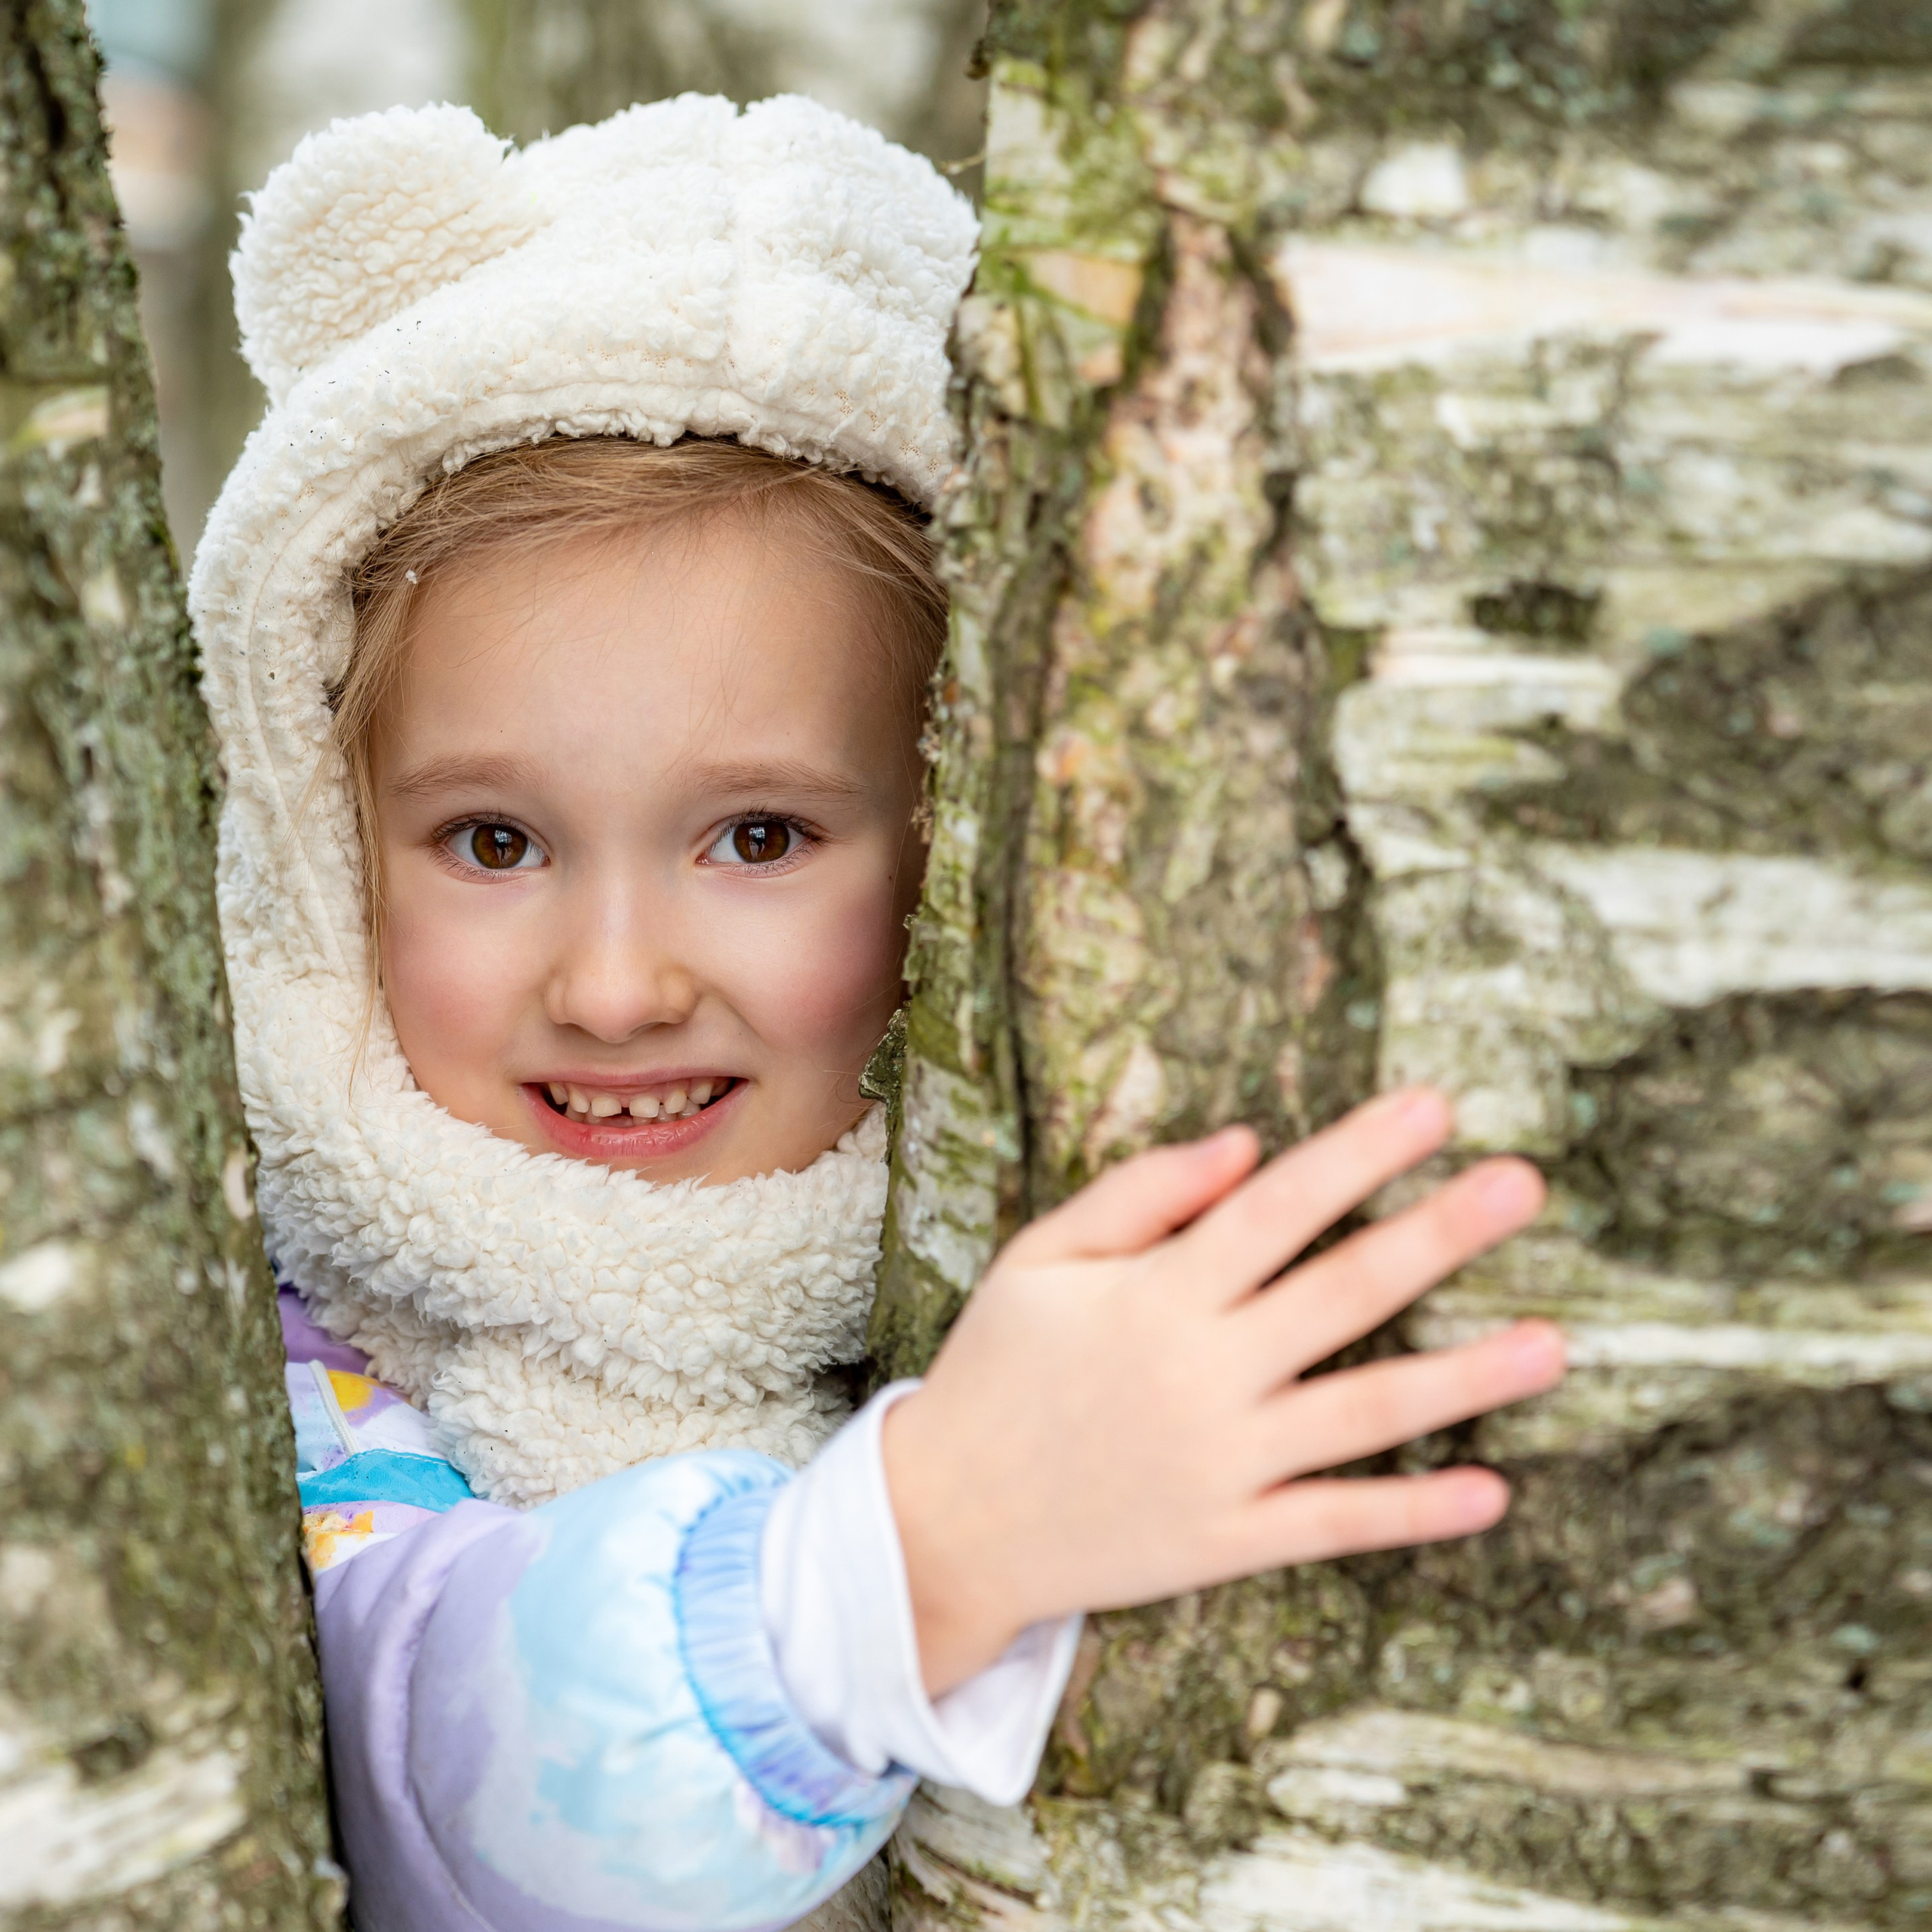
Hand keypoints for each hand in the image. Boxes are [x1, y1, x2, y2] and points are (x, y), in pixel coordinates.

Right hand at [880, 1087, 1563, 1696]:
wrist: (945, 1523)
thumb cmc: (997, 1370)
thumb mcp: (1039, 1258)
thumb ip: (1138, 1195)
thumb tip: (1246, 1143)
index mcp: (1157, 1293)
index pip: (1278, 1206)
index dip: (1359, 1152)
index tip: (1436, 1104)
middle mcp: (1202, 1372)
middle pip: (1342, 1293)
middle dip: (1438, 1234)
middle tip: (1525, 1184)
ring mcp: (1222, 1463)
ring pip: (1364, 1413)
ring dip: (1465, 1379)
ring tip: (1555, 1343)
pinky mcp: (1228, 1540)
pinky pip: (1335, 1525)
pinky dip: (1413, 1512)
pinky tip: (1491, 1491)